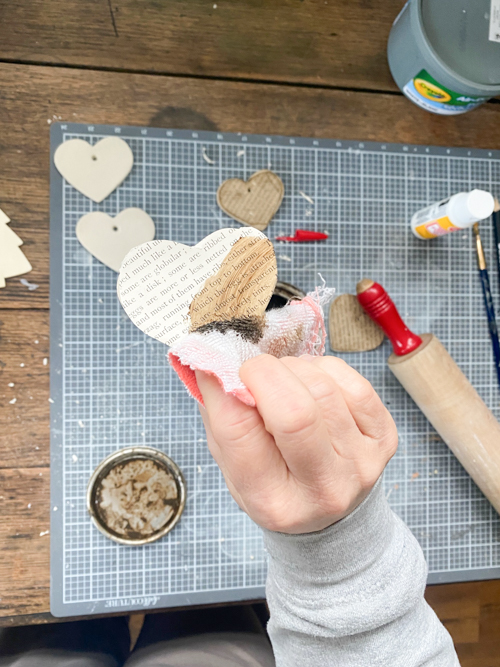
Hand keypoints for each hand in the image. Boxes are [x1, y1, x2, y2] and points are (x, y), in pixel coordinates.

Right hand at [196, 354, 397, 533]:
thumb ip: (221, 418)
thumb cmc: (274, 482)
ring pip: (322, 388)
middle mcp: (322, 489)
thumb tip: (213, 360)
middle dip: (263, 373)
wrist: (332, 512)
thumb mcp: (234, 466)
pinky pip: (352, 381)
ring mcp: (361, 463)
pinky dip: (323, 368)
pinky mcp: (384, 437)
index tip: (215, 368)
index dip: (224, 388)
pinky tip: (311, 380)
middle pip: (293, 413)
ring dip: (292, 368)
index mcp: (273, 503)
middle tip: (251, 369)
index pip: (241, 433)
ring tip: (282, 378)